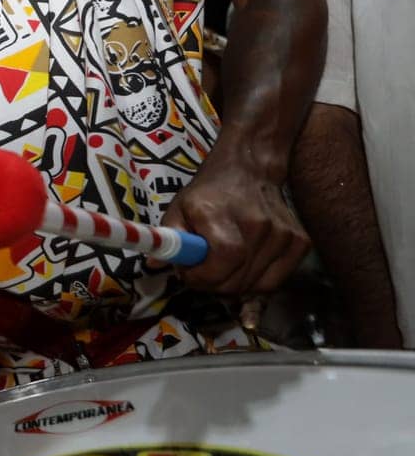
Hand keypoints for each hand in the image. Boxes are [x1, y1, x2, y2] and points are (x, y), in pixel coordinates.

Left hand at [160, 157, 309, 296]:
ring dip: (235, 285)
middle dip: (213, 285)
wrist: (250, 170)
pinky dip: (257, 283)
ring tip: (223, 268)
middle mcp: (257, 224)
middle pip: (237, 280)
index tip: (190, 274)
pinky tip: (244, 269)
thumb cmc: (209, 194)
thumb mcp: (179, 209)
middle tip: (203, 273)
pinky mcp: (300, 242)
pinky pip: (275, 282)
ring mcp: (283, 234)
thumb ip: (168, 239)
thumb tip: (155, 265)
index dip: (202, 277)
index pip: (222, 261)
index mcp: (221, 214)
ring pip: (256, 286)